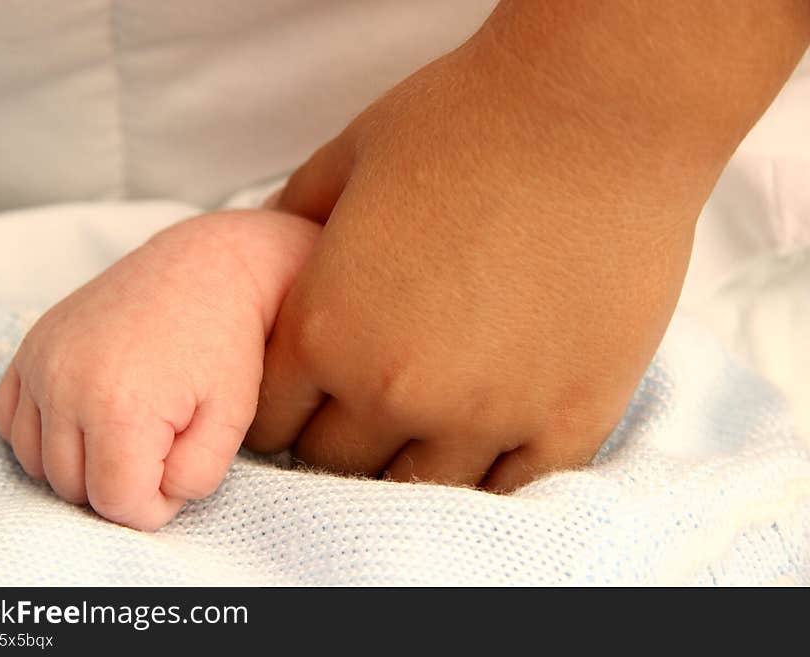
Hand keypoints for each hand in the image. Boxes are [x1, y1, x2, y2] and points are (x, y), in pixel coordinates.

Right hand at [0, 210, 317, 528]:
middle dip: (122, 485)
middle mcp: (66, 385)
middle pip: (74, 488)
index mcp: (120, 407)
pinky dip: (43, 436)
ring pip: (39, 463)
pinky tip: (87, 420)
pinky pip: (11, 422)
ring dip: (83, 465)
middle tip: (163, 447)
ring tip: (132, 432)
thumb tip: (153, 500)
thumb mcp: (233, 417)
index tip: (181, 469)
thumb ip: (196, 477)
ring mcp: (41, 362)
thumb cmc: (226, 343)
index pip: (116, 503)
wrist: (205, 270)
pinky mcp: (31, 347)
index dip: (154, 505)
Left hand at [245, 1, 808, 488]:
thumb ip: (291, 224)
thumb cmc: (462, 123)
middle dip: (337, 439)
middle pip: (336, 465)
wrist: (594, 113)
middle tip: (362, 408)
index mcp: (326, 332)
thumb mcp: (344, 160)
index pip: (272, 421)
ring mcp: (486, 416)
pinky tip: (486, 448)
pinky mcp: (569, 421)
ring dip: (409, 464)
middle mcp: (395, 392)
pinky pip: (511, 492)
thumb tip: (271, 256)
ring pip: (418, 489)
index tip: (303, 399)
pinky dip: (490, 479)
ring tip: (424, 427)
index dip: (280, 410)